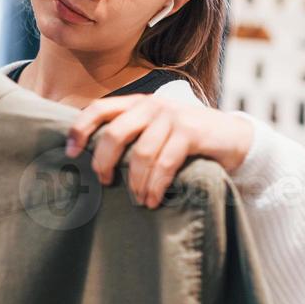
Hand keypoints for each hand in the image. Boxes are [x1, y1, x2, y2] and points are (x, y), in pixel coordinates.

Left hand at [64, 95, 255, 208]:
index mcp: (137, 103)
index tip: (70, 152)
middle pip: (115, 133)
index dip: (80, 129)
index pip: (98, 108)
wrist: (234, 138)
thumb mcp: (155, 131)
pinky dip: (156, 185)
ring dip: (136, 182)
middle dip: (105, 162)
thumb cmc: (186, 139)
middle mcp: (152, 105)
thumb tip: (91, 160)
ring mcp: (172, 116)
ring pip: (141, 153)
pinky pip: (164, 163)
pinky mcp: (191, 132)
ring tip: (138, 200)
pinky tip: (153, 200)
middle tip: (105, 182)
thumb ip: (130, 136)